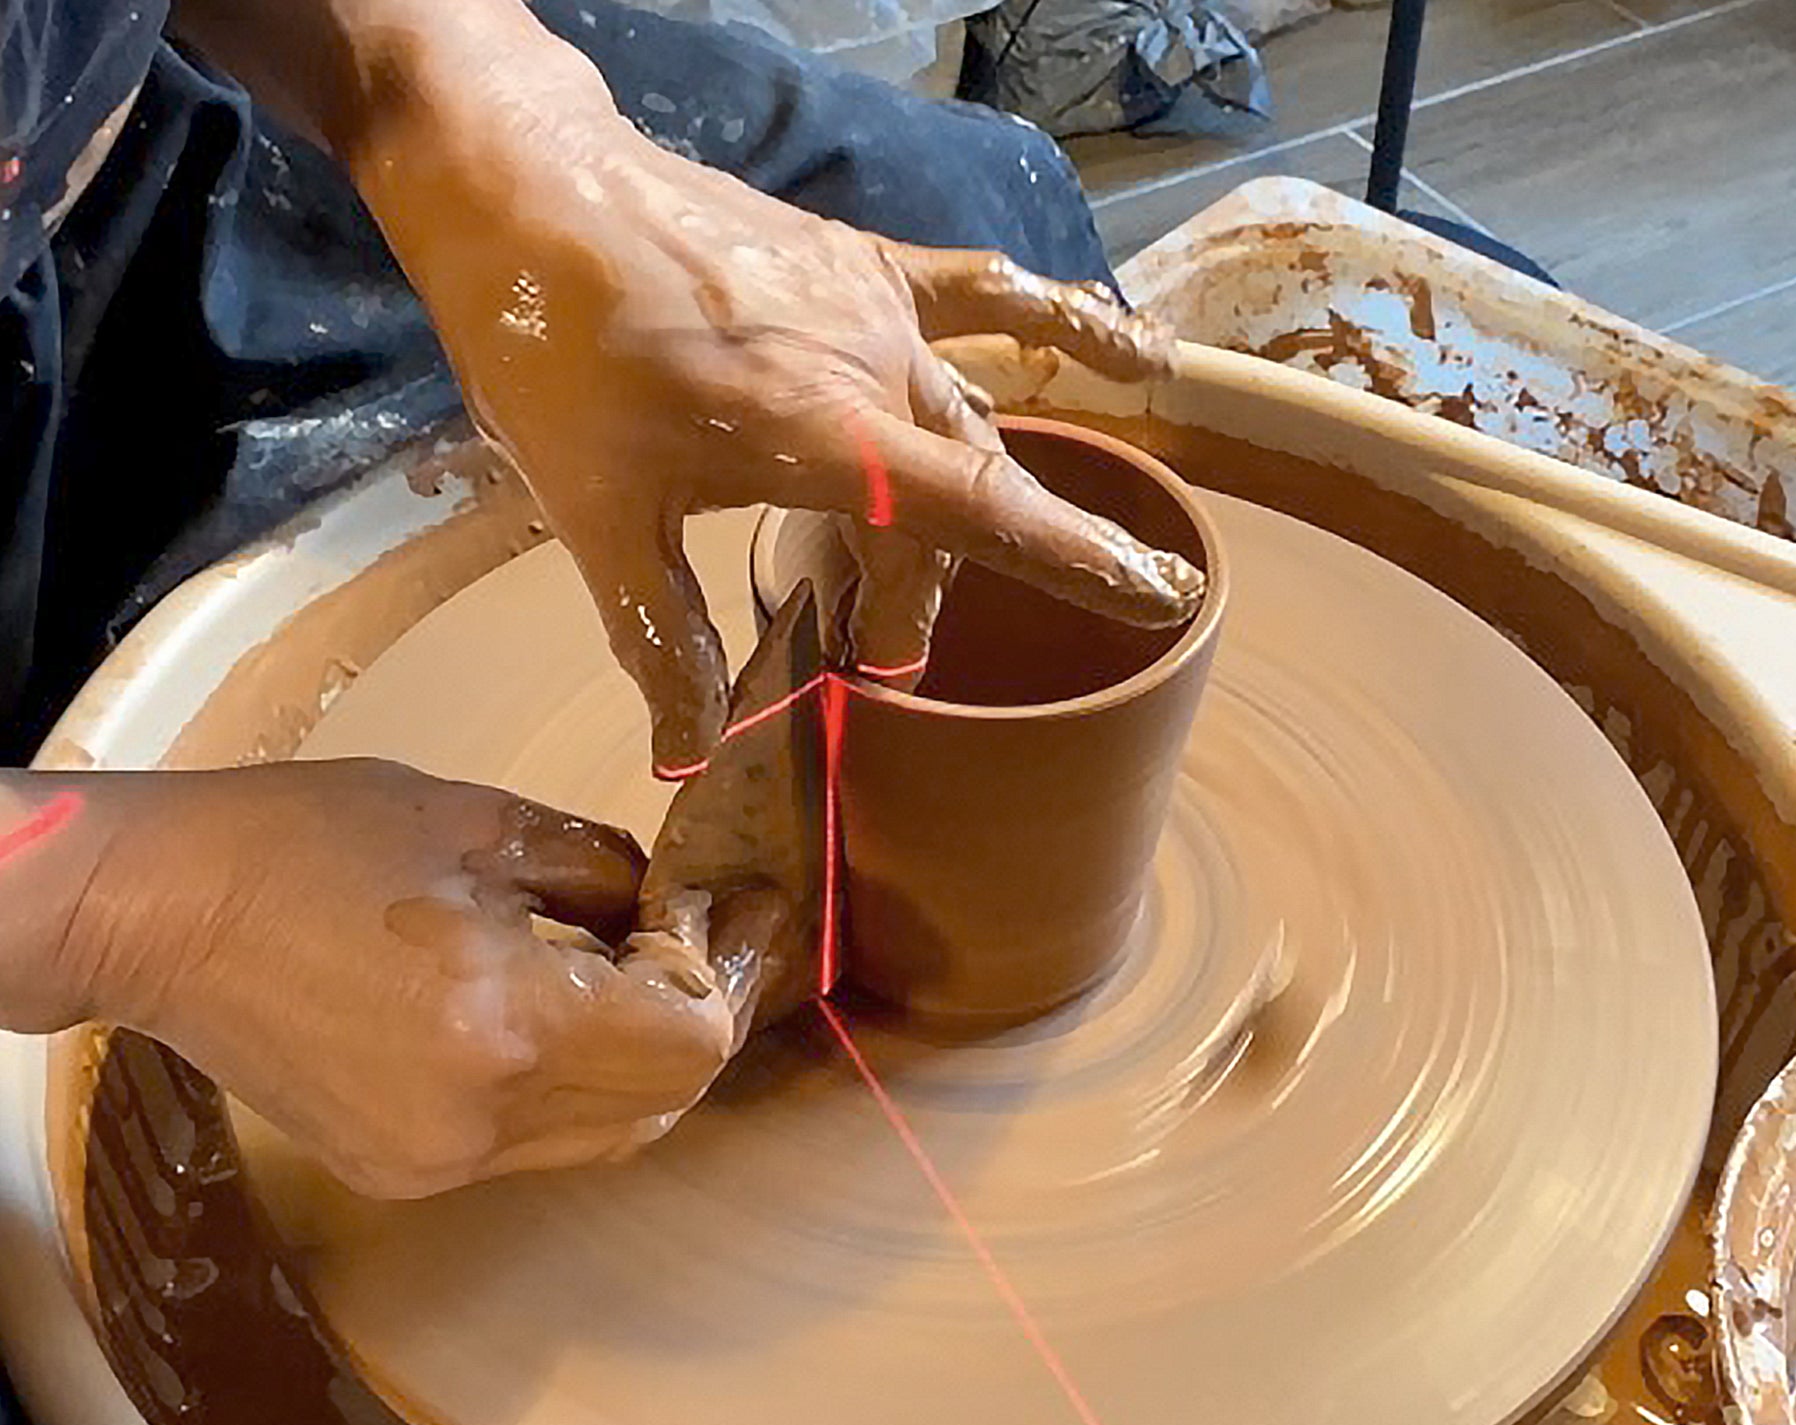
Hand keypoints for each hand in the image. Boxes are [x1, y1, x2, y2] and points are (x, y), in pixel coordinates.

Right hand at [63, 762, 749, 1198]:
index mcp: (507, 1024)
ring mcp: (440, 1161)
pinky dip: (575, 1087)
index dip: (726, 973)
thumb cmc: (305, 844)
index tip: (727, 910)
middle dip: (702, 1016)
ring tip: (639, 972)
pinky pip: (538, 1145)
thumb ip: (605, 872)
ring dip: (646, 1061)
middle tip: (706, 938)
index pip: (692, 1040)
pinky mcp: (404, 1172)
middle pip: (666, 1099)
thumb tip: (676, 907)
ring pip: (610, 1133)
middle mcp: (482, 1119)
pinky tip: (560, 1016)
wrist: (157, 915)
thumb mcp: (480, 820)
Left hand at [346, 34, 1202, 774]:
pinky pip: (987, 296)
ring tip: (910, 584)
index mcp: (824, 432)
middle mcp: (876, 365)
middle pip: (961, 497)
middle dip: (928, 593)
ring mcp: (878, 308)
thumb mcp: (596, 518)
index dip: (1080, 560)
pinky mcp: (863, 267)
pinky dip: (1061, 325)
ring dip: (959, 510)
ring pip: (967, 422)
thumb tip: (683, 757)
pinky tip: (1135, 351)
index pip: (985, 512)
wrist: (525, 188)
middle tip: (867, 657)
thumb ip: (661, 639)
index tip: (1162, 599)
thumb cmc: (555, 350)